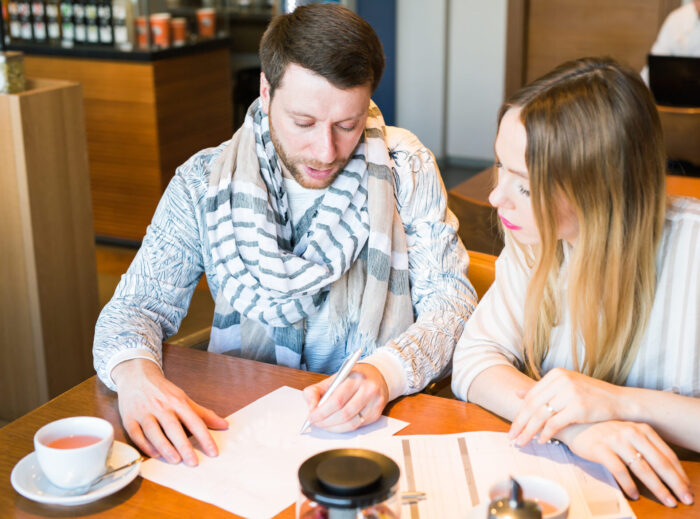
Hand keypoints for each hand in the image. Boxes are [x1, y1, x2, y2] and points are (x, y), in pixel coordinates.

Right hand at [112, 359, 227, 465]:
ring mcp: (144, 412)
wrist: (137, 376)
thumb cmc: (163, 391)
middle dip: (184, 445)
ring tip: (176, 460)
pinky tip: (155, 455)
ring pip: (154, 432)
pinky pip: (136, 434)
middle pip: (173, 427)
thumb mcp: (184, 398)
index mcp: (177, 401)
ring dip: (165, 447)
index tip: (213, 452)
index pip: (194, 420)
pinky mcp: (129, 418)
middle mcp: (161, 406)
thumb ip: (203, 413)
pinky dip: (145, 445)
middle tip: (193, 462)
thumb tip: (224, 425)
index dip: (204, 437)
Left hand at [302, 363, 388, 432]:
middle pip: (344, 414)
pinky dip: (342, 428)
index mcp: (355, 378)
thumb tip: (311, 407)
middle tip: (316, 423)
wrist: (376, 376)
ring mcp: (374, 403)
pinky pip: (356, 427)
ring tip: (324, 425)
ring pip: (351, 424)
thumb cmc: (351, 379)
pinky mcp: (376, 414)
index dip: (322, 412)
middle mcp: (368, 390)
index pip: (337, 400)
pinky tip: (335, 424)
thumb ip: (316, 391)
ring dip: (333, 427)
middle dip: (326, 422)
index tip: (311, 417)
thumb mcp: (332, 379)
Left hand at [509, 368, 624, 444]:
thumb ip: (543, 390)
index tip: (513, 426)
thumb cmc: (592, 395)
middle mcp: (561, 381)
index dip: (520, 412)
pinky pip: (555, 423)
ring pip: (541, 415)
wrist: (620, 401)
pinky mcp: (578, 407)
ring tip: (522, 442)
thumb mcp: (566, 386)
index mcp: (556, 374)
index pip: (531, 395)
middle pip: (533, 405)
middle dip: (520, 423)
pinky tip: (541, 441)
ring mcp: (570, 393)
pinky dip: (546, 434)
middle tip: (512, 437)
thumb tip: (518, 394)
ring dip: (529, 431)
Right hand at [563, 421, 692, 506]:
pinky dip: (628, 484)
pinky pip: (619, 469)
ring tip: (666, 500)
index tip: (687, 487)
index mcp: (641, 428)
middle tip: (684, 498)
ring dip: (657, 487)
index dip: (679, 473)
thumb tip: (664, 471)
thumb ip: (642, 446)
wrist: (571, 423)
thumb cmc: (600, 431)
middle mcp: (630, 432)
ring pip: (642, 467)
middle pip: (659, 462)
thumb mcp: (625, 433)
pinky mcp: (600, 448)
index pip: (667, 454)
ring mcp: (615, 439)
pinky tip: (634, 494)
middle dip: (675, 483)